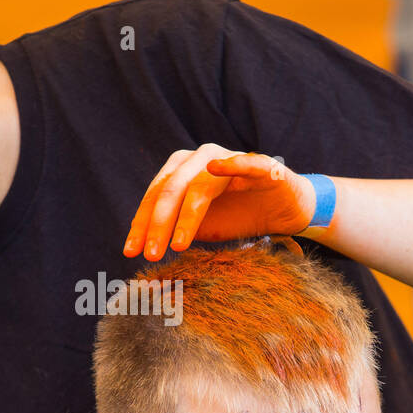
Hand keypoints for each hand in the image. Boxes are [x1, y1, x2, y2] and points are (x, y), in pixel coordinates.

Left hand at [123, 144, 315, 260]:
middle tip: (151, 254)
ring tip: (177, 245)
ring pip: (200, 185)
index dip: (141, 225)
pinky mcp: (261, 165)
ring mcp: (229, 158)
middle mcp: (199, 159)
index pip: (154, 196)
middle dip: (158, 224)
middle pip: (171, 190)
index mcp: (180, 170)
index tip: (130, 252)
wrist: (283, 209)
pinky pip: (244, 163)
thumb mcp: (198, 226)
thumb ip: (174, 228)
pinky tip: (216, 169)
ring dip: (186, 216)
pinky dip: (231, 164)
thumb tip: (144, 248)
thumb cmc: (236, 216)